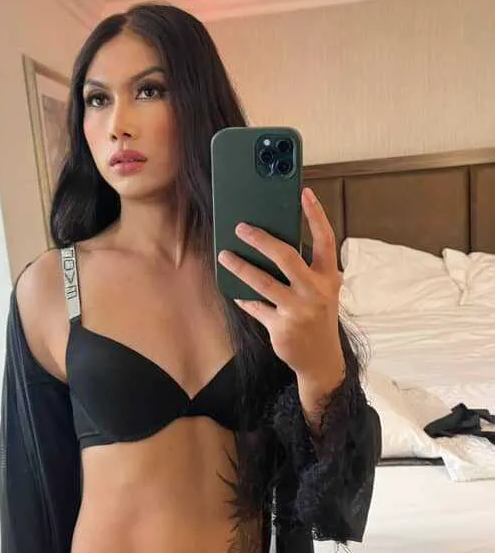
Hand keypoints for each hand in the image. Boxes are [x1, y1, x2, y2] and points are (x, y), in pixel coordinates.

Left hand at [217, 187, 344, 394]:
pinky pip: (255, 307)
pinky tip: (233, 290)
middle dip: (260, 239)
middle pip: (286, 256)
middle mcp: (316, 291)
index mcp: (328, 277)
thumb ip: (305, 270)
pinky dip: (243, 298)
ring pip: (262, 282)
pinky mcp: (281, 327)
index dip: (316, 215)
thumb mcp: (321, 291)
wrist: (321, 360)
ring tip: (224, 255)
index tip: (305, 192)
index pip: (325, 239)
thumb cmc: (318, 316)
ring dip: (240, 267)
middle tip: (241, 228)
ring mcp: (299, 310)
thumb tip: (272, 244)